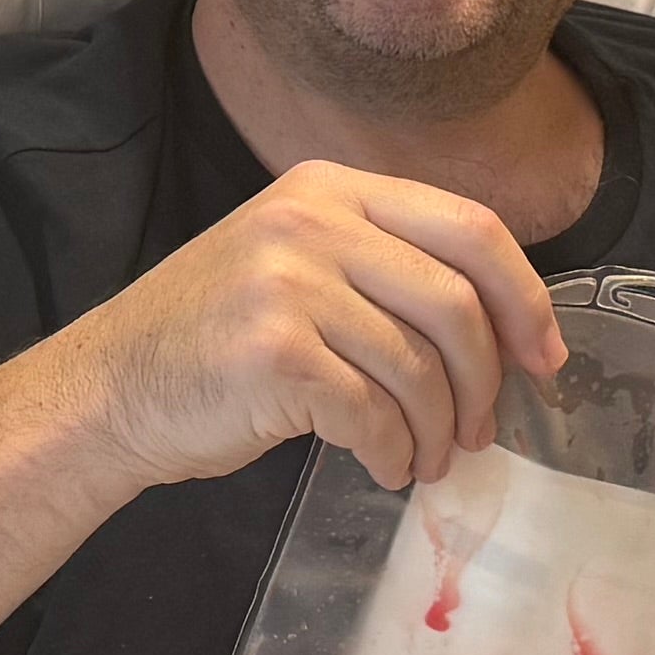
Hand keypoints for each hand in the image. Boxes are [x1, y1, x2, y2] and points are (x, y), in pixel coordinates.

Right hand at [33, 161, 559, 500]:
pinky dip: (394, 453)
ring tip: (425, 459)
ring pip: (420, 367)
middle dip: (486, 381)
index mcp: (328, 188)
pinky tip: (384, 466)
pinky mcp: (275, 354)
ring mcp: (288, 283)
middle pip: (457, 301)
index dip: (526, 297)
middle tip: (478, 431)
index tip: (544, 358)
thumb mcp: (294, 262)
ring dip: (437, 431)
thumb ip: (383, 267)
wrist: (110, 390)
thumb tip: (506, 328)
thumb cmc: (214, 340)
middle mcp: (310, 221)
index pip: (470, 226)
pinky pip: (375, 413)